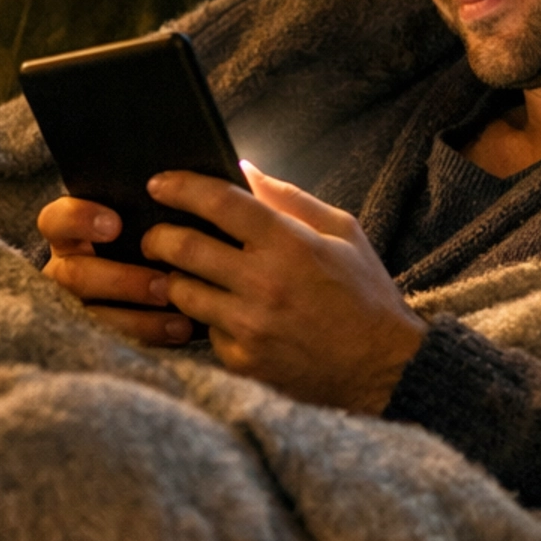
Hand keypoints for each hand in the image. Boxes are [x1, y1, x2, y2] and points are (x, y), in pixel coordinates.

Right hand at [38, 194, 195, 348]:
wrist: (149, 287)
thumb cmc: (146, 238)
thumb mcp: (140, 220)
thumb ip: (151, 207)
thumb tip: (193, 187)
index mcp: (70, 234)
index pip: (55, 221)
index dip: (79, 220)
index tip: (115, 225)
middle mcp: (64, 269)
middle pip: (75, 275)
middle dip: (121, 280)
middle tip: (162, 284)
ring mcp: (73, 306)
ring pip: (92, 316)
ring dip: (138, 319)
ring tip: (181, 321)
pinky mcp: (91, 337)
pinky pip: (112, 344)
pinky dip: (148, 337)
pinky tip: (181, 332)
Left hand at [142, 162, 425, 411]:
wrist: (385, 370)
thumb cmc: (365, 295)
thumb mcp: (343, 232)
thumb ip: (290, 198)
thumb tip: (245, 170)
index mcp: (290, 243)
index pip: (218, 202)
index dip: (180, 186)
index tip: (159, 183)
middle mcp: (264, 283)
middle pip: (183, 247)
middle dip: (157, 236)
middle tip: (155, 235)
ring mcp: (250, 326)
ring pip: (181, 291)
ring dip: (174, 278)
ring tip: (183, 273)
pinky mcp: (243, 360)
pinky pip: (204, 330)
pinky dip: (207, 318)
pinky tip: (222, 313)